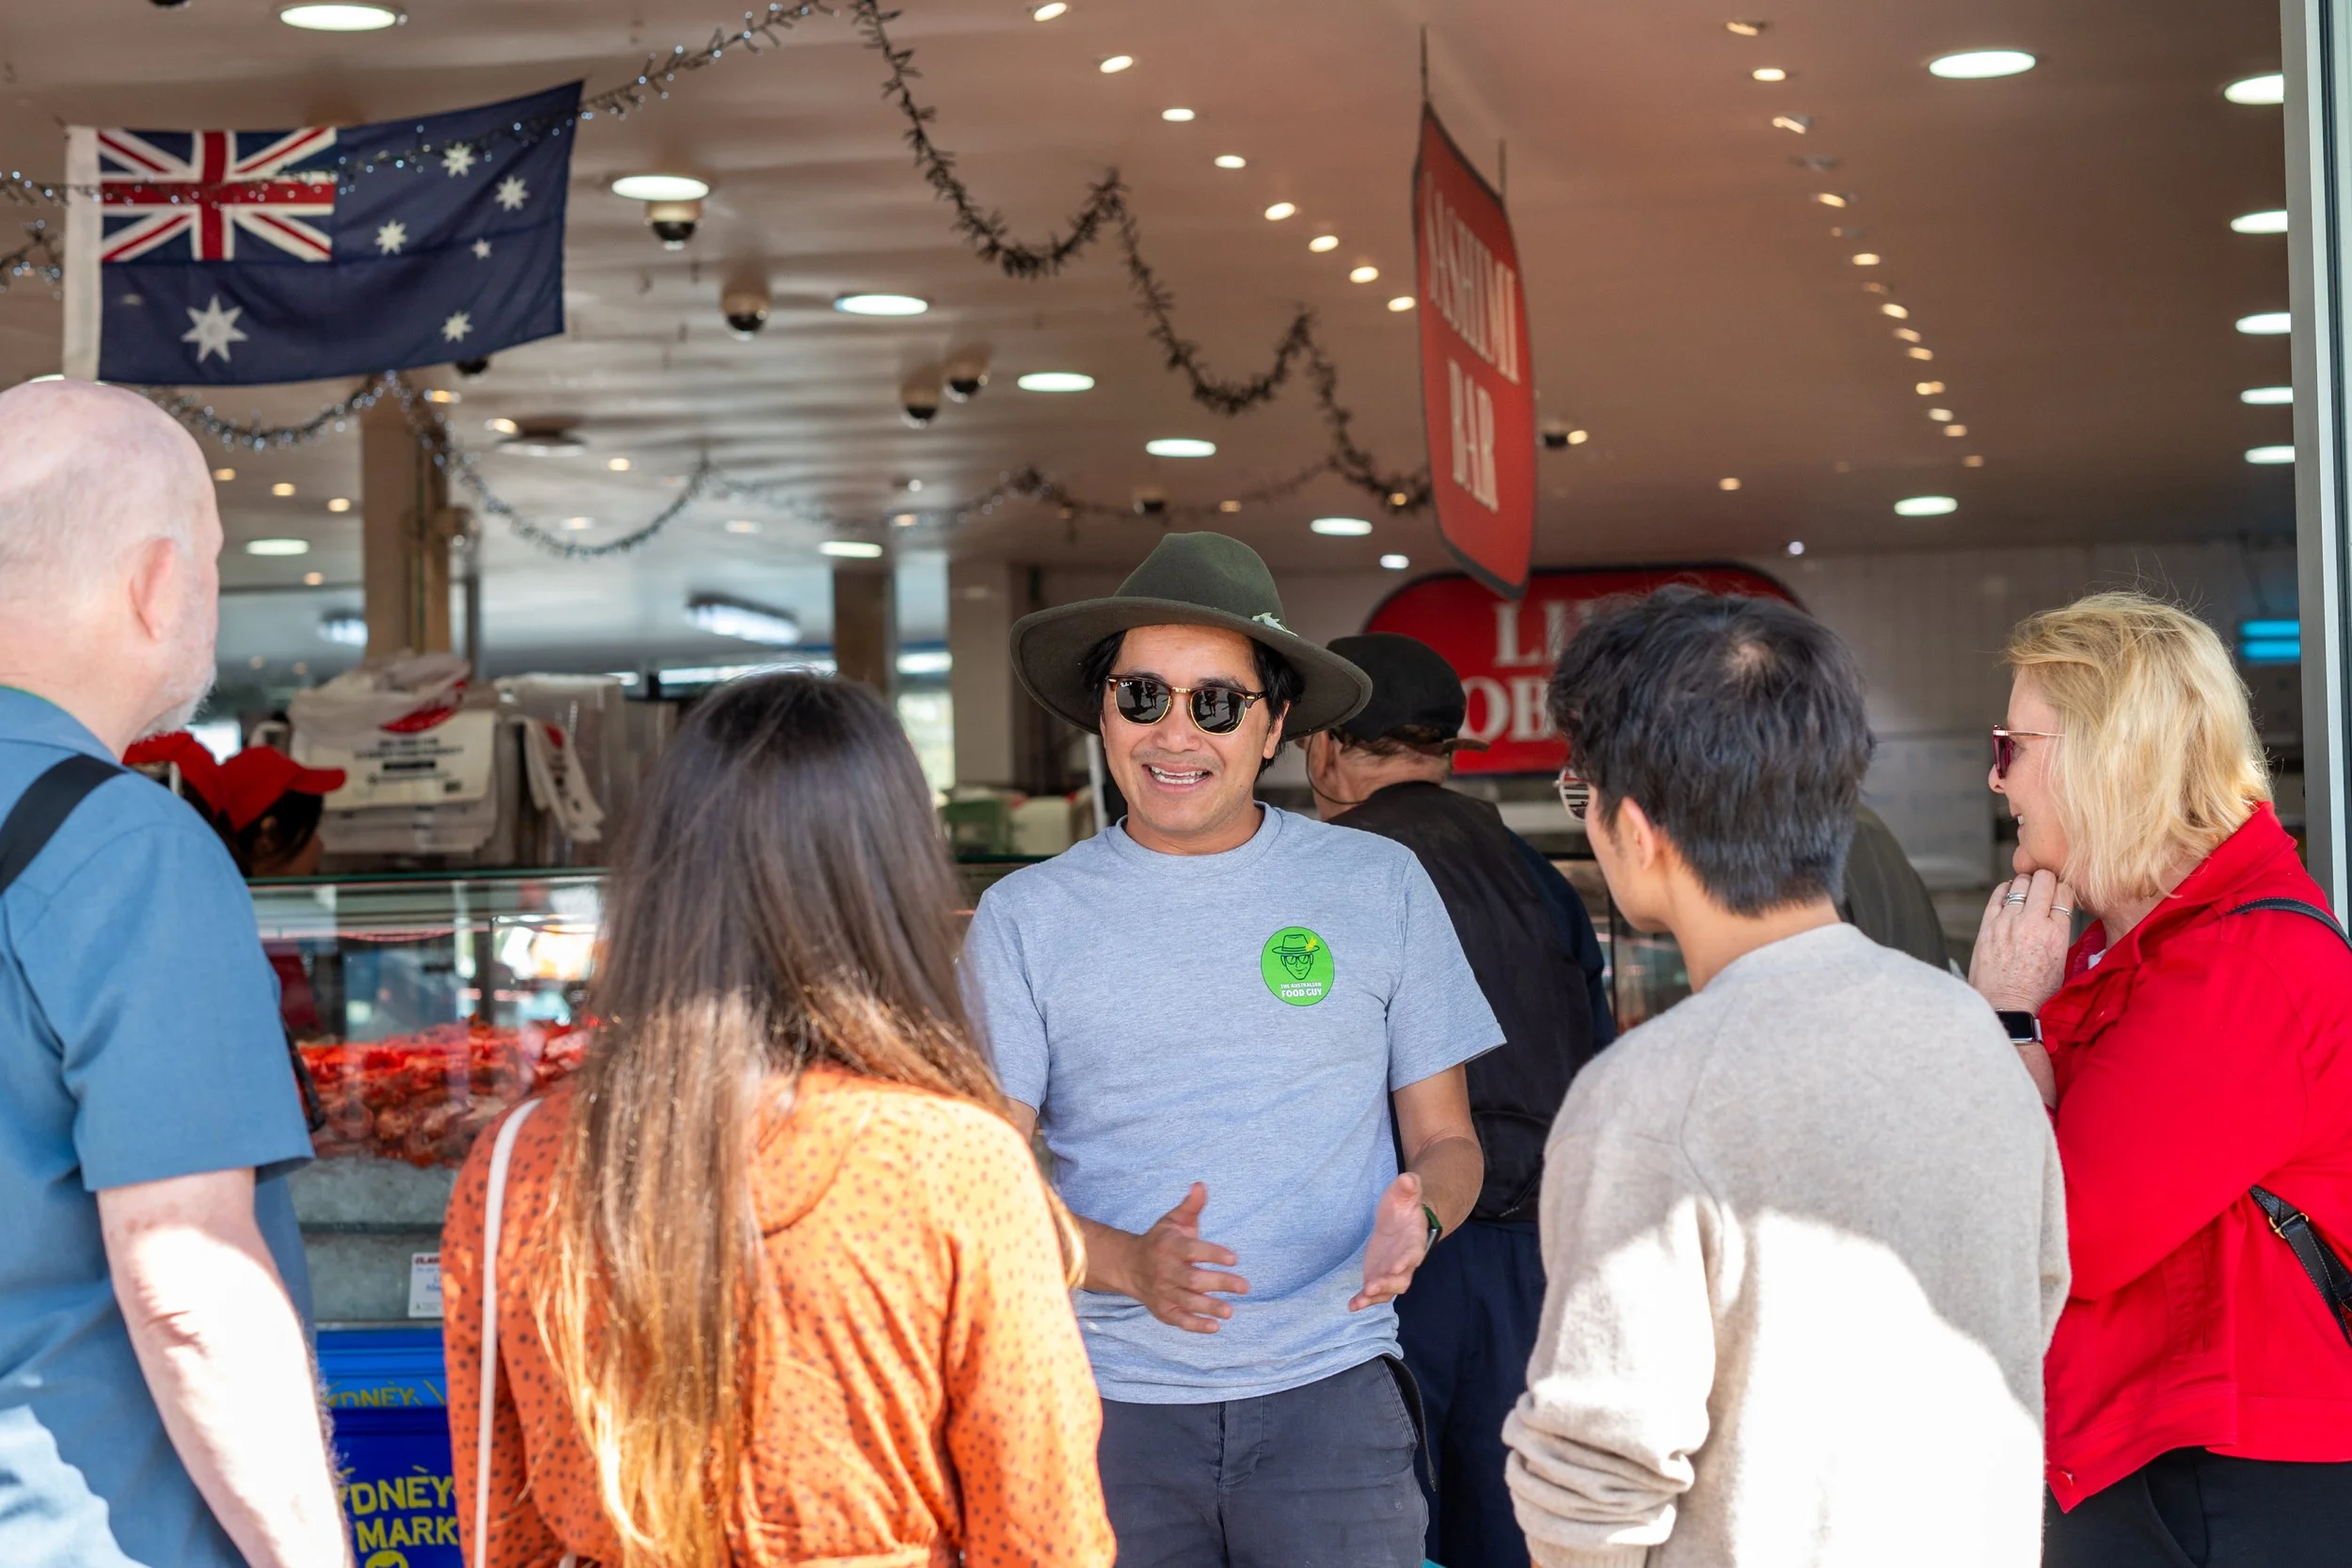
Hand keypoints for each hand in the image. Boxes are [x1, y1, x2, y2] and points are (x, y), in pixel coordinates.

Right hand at [1124, 1183, 1248, 1333]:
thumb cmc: (1161, 1240)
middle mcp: (1164, 1270)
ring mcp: (1162, 1292)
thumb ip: (1191, 1206)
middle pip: (1192, 1279)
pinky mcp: (1162, 1310)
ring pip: (1187, 1301)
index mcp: (1169, 1246)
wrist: (1129, 1265)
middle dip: (1219, 1283)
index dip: (1212, 1254)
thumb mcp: (1173, 1220)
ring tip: (1230, 1311)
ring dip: (1208, 1307)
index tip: (1234, 1258)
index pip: (1192, 1250)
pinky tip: (1214, 1327)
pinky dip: (1195, 1325)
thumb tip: (1201, 1185)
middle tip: (1244, 1287)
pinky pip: (1178, 1320)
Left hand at [1349, 1171, 1431, 1311]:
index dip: (1406, 1260)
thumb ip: (1408, 1186)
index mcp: (1414, 1241)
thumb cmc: (1404, 1205)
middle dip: (1388, 1283)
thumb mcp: (1405, 1191)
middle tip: (1372, 1286)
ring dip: (1375, 1296)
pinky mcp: (1379, 1275)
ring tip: (1360, 1301)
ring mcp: (1392, 1271)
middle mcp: (1406, 1261)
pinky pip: (1374, 1292)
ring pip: (1388, 1290)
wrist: (1402, 1218)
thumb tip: (1408, 1179)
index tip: (1398, 1266)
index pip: (1413, 1253)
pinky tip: (1352, 1305)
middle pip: (1402, 1278)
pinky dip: (1364, 1300)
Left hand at [1969, 869, 2075, 1014]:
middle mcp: (2033, 923)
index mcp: (2057, 934)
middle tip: (2044, 887)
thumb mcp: (2062, 963)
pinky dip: (2006, 890)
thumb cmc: (2036, 992)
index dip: (2063, 890)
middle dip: (2046, 880)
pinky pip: (1998, 895)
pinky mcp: (1988, 925)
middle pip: (2044, 880)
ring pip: (2020, 883)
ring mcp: (2008, 922)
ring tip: (2027, 892)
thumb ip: (2060, 933)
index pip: (2065, 893)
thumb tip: (2059, 913)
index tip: (2059, 894)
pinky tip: (2009, 895)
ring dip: (2026, 883)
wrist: (2006, 1008)